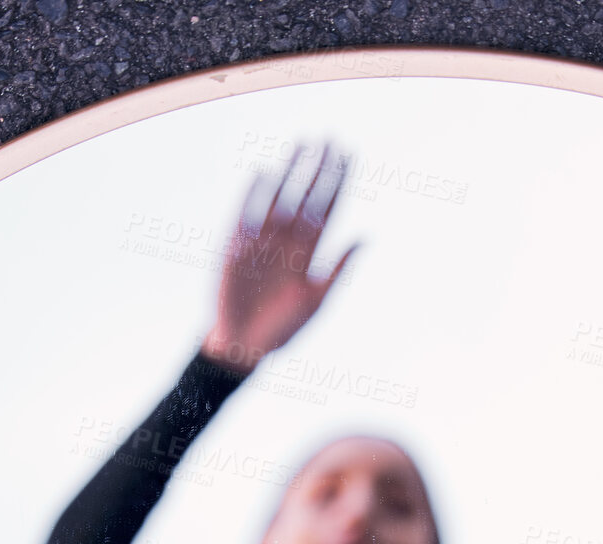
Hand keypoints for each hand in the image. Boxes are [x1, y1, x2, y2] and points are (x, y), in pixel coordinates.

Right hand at [201, 141, 358, 375]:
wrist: (243, 344)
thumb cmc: (282, 329)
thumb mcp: (315, 301)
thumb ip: (338, 269)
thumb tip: (365, 238)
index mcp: (310, 253)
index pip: (328, 209)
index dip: (338, 183)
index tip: (349, 155)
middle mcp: (289, 240)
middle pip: (307, 195)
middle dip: (318, 168)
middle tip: (330, 139)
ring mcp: (263, 239)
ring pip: (281, 195)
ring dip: (291, 171)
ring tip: (302, 143)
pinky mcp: (238, 244)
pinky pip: (247, 211)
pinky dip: (255, 193)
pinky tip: (265, 172)